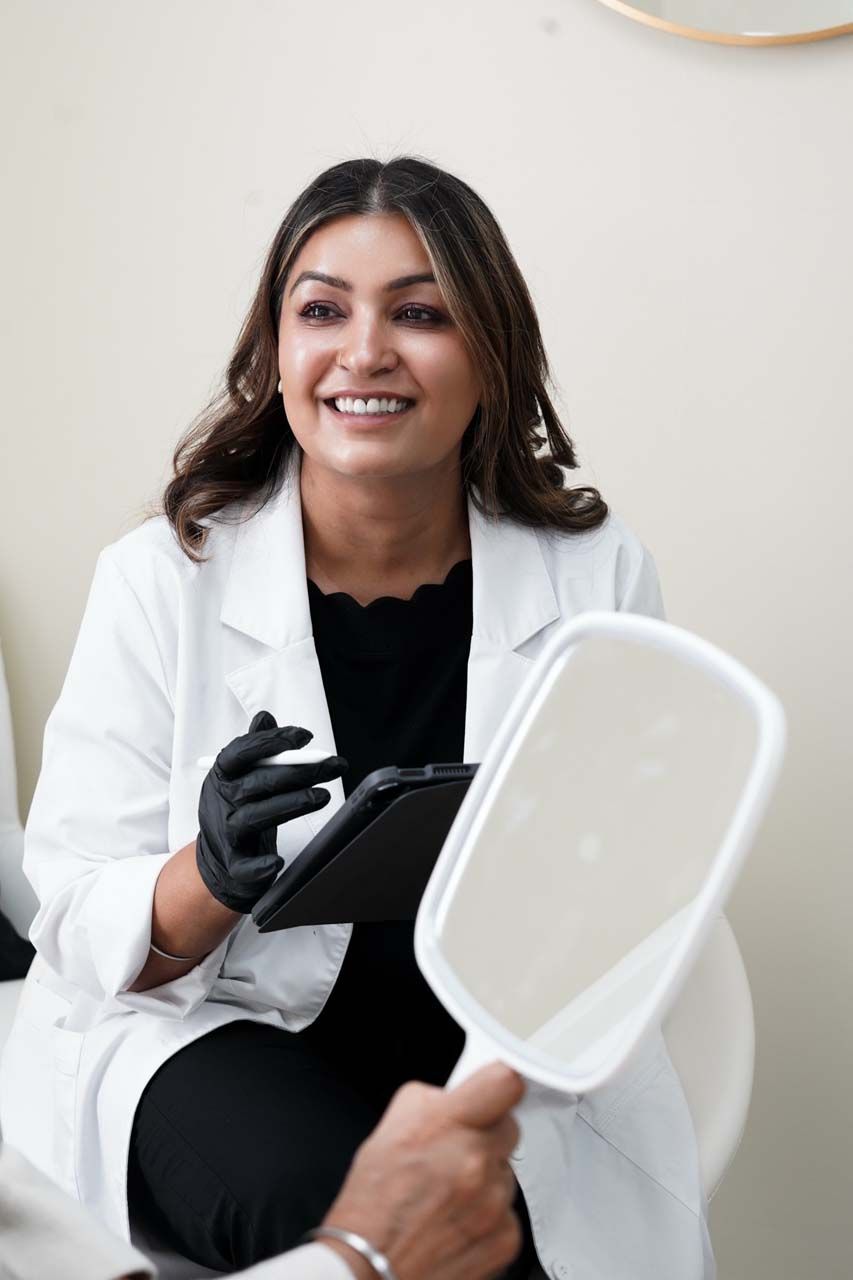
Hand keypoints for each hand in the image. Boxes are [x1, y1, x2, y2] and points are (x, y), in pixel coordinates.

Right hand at [195, 710, 346, 911]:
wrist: (215, 861)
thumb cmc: (238, 810)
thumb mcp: (242, 777)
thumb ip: (255, 748)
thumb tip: (265, 717)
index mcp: (223, 776)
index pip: (241, 752)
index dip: (271, 742)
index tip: (304, 737)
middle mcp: (221, 801)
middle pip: (258, 783)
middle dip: (298, 772)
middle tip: (332, 765)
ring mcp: (226, 833)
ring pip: (256, 817)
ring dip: (291, 804)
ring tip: (322, 796)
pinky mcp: (234, 864)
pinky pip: (245, 866)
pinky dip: (260, 865)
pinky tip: (277, 860)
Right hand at [319, 1063, 524, 1279]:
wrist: (368, 1268)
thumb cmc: (372, 1205)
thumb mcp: (389, 1128)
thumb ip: (429, 1100)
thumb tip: (454, 1093)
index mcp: (448, 1125)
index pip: (506, 1082)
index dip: (502, 1083)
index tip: (498, 1089)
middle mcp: (476, 1160)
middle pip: (510, 1127)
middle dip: (488, 1134)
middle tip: (460, 1150)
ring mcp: (494, 1201)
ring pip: (507, 1171)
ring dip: (487, 1177)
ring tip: (450, 1194)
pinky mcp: (505, 1237)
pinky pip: (509, 1212)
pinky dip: (489, 1216)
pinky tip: (458, 1220)